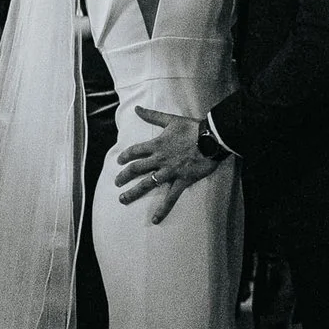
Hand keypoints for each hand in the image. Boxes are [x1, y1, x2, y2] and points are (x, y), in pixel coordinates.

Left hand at [112, 106, 217, 222]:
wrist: (211, 138)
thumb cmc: (192, 128)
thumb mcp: (170, 120)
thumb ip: (152, 115)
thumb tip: (136, 108)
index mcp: (157, 144)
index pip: (135, 151)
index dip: (125, 156)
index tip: (119, 161)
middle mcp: (160, 159)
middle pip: (136, 169)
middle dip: (124, 176)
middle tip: (116, 183)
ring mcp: (170, 171)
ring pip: (147, 184)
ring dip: (133, 192)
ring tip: (122, 199)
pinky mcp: (182, 180)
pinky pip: (170, 197)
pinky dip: (163, 209)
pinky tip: (155, 219)